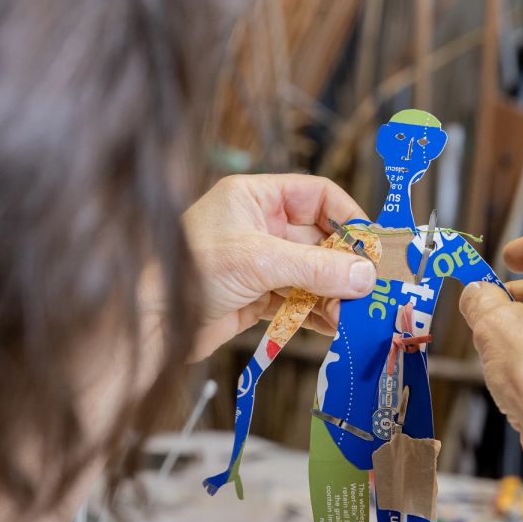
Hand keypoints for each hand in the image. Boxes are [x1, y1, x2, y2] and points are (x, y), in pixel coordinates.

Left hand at [180, 174, 375, 357]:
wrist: (151, 323)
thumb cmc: (190, 271)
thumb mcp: (259, 261)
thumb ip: (315, 267)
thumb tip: (364, 275)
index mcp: (254, 197)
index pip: (316, 195)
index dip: (347, 216)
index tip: (370, 245)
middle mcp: (258, 225)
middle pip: (319, 239)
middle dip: (344, 265)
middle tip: (368, 290)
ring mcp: (258, 262)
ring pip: (311, 273)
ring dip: (333, 294)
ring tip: (353, 316)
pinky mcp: (255, 296)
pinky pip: (297, 300)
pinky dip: (316, 312)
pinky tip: (333, 326)